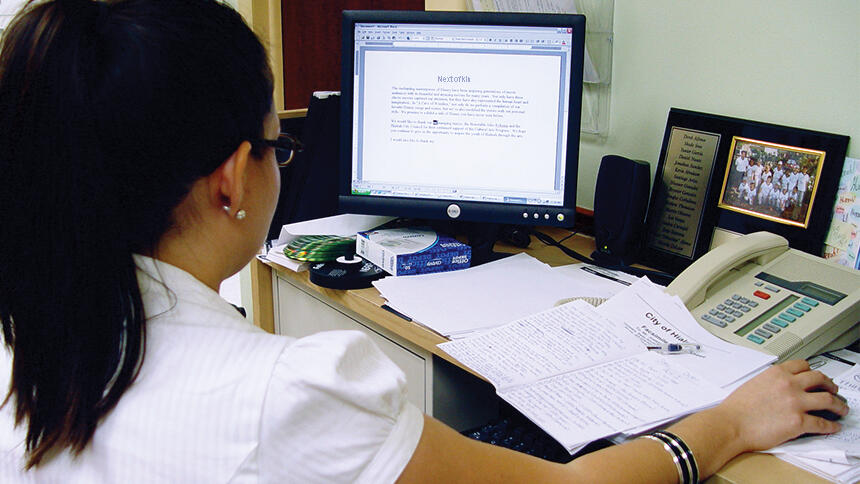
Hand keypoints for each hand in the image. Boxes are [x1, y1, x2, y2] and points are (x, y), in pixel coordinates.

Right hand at [715, 360, 847, 451]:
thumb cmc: (736, 408)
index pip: (803, 365)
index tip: (816, 376)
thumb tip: (780, 389)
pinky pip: (823, 423)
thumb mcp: (753, 383)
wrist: (731, 424)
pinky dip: (831, 426)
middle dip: (830, 384)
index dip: (813, 371)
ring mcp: (795, 403)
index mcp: (776, 373)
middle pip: (820, 379)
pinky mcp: (798, 422)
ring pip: (827, 399)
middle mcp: (789, 384)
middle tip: (833, 389)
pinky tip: (833, 426)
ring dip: (838, 405)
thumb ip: (771, 382)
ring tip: (841, 408)